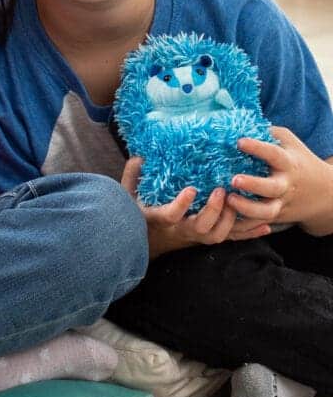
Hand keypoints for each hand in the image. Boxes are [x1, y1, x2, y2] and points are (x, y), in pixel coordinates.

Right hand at [120, 157, 270, 258]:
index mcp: (159, 218)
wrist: (151, 238)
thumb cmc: (140, 212)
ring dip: (231, 220)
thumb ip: (131, 176)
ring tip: (239, 201)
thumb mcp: (128, 195)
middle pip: (200, 227)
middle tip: (221, 191)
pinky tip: (266, 226)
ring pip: (218, 235)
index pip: (169, 215)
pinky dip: (249, 234)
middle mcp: (181, 230)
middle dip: (213, 210)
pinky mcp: (209, 237)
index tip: (190, 189)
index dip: (180, 205)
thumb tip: (138, 157)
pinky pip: (231, 239)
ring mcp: (197, 236)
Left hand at [229, 127, 332, 235]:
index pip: (274, 155)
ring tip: (229, 199)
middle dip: (253, 184)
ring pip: (266, 211)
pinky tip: (226, 220)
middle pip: (272, 188)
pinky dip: (244, 225)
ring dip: (247, 208)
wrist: (325, 194)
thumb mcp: (288, 142)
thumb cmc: (298, 159)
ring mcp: (281, 202)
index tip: (240, 141)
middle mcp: (285, 184)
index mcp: (289, 163)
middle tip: (234, 179)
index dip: (258, 148)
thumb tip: (238, 121)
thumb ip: (267, 132)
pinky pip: (259, 224)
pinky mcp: (276, 216)